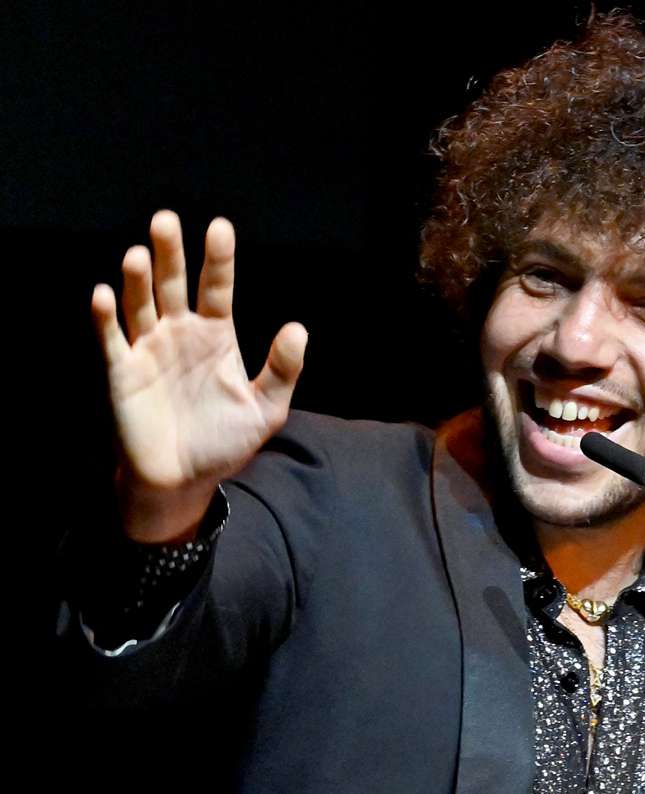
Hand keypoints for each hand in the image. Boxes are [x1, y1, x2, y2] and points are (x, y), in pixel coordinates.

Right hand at [91, 210, 307, 540]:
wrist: (183, 481)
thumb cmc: (224, 443)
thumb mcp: (265, 411)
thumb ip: (282, 371)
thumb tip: (298, 329)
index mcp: (215, 335)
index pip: (217, 288)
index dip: (218, 259)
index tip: (220, 228)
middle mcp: (179, 333)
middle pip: (172, 283)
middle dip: (169, 253)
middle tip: (166, 221)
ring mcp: (148, 348)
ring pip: (140, 304)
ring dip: (137, 280)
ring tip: (139, 256)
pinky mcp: (123, 371)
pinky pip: (112, 339)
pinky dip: (106, 317)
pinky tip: (105, 295)